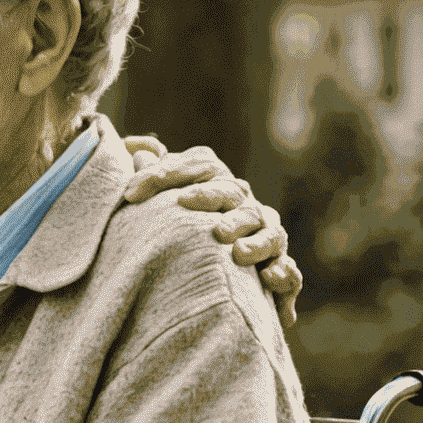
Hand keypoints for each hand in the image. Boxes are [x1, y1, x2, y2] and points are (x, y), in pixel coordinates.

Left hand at [120, 139, 302, 327]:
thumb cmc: (189, 229)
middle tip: (185, 203)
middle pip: (234, 194)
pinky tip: (270, 278)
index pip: (200, 167)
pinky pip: (289, 272)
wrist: (217, 276)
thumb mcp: (166, 201)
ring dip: (256, 241)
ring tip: (237, 252)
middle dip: (211, 197)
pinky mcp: (278, 272)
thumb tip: (132, 144)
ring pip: (269, 233)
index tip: (132, 191)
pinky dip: (285, 274)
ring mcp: (266, 238)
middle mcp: (247, 208)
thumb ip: (154, 175)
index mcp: (222, 186)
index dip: (168, 173)